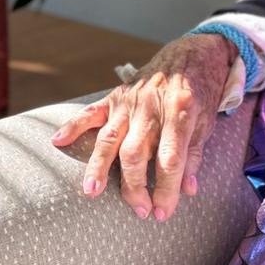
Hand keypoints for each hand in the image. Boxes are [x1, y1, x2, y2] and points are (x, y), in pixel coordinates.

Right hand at [49, 34, 238, 220]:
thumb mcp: (207, 122)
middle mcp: (152, 107)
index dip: (167, 189)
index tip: (163, 212)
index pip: (170, 159)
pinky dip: (73, 125)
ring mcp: (131, 101)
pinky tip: (57, 140)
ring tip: (91, 192)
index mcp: (181, 113)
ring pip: (110, 138)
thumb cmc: (202, 92)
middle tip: (139, 211)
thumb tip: (188, 190)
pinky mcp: (117, 95)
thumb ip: (194, 156)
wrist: (191, 53)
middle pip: (136, 153)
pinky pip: (92, 111)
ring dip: (99, 166)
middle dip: (135, 186)